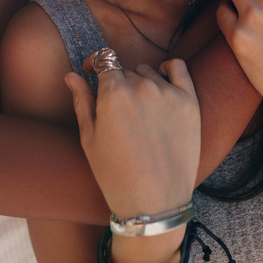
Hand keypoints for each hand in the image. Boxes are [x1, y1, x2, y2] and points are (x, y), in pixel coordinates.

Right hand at [65, 59, 199, 219]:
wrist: (155, 202)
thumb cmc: (116, 175)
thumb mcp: (90, 139)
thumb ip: (82, 101)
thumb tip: (72, 75)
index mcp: (113, 93)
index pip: (104, 60)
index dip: (96, 64)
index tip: (93, 71)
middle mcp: (142, 86)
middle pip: (126, 70)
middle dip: (118, 84)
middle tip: (118, 113)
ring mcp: (168, 93)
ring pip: (149, 72)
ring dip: (142, 83)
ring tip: (140, 113)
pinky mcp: (190, 102)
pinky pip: (178, 68)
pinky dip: (168, 70)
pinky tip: (162, 81)